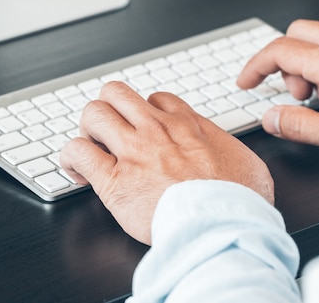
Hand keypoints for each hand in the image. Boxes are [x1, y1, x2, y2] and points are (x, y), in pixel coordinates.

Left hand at [60, 81, 273, 244]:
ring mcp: (132, 151)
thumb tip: (224, 150)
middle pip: (117, 93)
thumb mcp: (247, 164)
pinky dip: (72, 158)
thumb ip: (227, 149)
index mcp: (187, 126)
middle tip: (111, 132)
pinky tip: (77, 171)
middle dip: (109, 109)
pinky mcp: (113, 180)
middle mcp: (156, 131)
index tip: (143, 129)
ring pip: (94, 113)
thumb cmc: (237, 203)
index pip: (156, 99)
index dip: (144, 112)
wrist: (222, 226)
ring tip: (92, 148)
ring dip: (88, 129)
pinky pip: (78, 152)